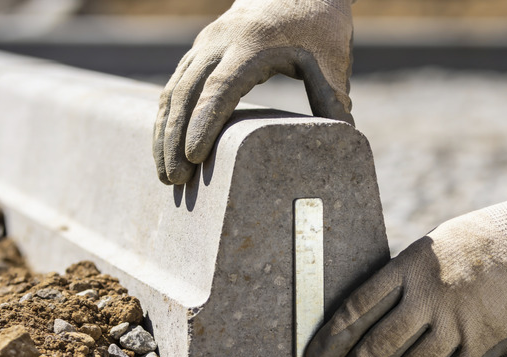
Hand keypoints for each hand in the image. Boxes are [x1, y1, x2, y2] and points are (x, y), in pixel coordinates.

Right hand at [152, 0, 354, 184]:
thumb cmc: (316, 24)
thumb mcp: (330, 55)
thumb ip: (331, 94)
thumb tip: (342, 135)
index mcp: (252, 44)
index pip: (221, 87)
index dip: (205, 122)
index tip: (195, 156)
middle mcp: (219, 42)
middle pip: (187, 92)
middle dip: (175, 138)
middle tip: (175, 181)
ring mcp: (203, 46)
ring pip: (172, 90)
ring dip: (164, 133)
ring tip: (166, 177)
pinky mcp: (198, 53)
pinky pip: (173, 87)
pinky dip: (166, 119)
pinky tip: (163, 149)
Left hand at [305, 180, 506, 356]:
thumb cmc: (479, 240)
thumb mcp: (431, 247)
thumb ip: (403, 282)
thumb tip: (371, 318)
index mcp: (409, 267)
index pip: (357, 308)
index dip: (330, 339)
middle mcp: (428, 297)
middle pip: (376, 346)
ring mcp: (456, 323)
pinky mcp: (482, 343)